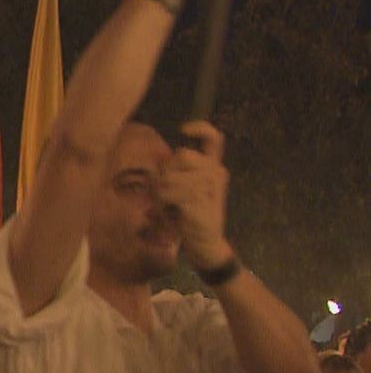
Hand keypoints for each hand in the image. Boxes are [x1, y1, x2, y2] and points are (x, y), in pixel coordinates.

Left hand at [158, 120, 232, 269]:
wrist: (206, 244)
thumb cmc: (191, 217)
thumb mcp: (184, 191)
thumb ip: (174, 172)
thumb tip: (156, 154)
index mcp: (214, 168)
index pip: (214, 139)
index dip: (200, 128)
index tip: (183, 130)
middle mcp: (216, 173)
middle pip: (180, 155)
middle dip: (165, 172)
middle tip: (166, 193)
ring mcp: (209, 186)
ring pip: (169, 176)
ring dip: (160, 192)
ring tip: (166, 207)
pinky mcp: (199, 201)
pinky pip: (168, 192)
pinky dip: (161, 203)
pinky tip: (168, 213)